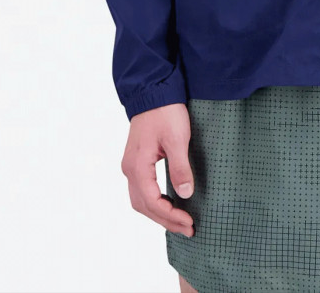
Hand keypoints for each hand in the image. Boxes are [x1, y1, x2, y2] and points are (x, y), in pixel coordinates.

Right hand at [121, 102, 195, 236]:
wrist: (153, 91)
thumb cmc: (165, 111)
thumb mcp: (178, 139)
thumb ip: (180, 167)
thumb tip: (184, 194)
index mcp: (138, 166)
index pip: (152, 202)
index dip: (171, 216)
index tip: (189, 222)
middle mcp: (130, 169)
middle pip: (144, 206)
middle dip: (166, 220)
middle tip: (188, 228)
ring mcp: (131, 165)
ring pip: (141, 199)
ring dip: (159, 213)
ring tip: (180, 221)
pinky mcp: (137, 160)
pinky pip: (142, 189)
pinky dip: (155, 201)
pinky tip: (169, 203)